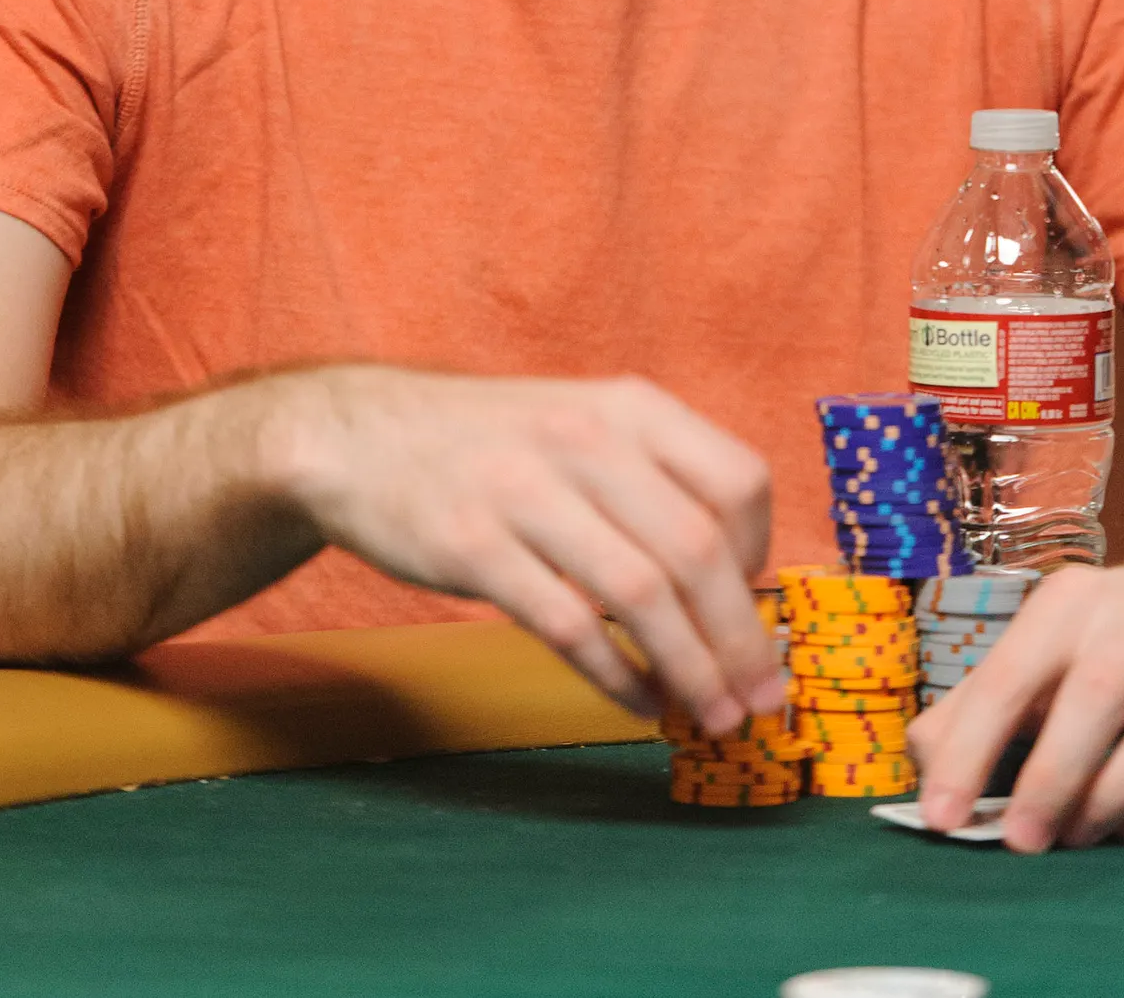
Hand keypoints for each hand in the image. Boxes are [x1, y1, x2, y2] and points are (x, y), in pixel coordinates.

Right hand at [294, 366, 783, 732]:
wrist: (360, 435)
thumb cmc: (494, 444)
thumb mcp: (585, 425)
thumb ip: (657, 482)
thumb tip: (744, 580)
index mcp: (628, 407)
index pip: (738, 480)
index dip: (761, 555)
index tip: (755, 606)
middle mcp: (585, 439)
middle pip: (697, 550)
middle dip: (740, 640)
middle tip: (763, 701)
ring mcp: (525, 490)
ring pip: (640, 594)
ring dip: (690, 670)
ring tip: (712, 716)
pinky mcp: (471, 545)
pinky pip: (566, 625)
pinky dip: (615, 677)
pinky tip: (638, 705)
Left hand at [908, 562, 1123, 850]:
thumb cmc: (1116, 640)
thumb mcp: (1045, 650)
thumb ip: (980, 703)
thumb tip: (924, 760)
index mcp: (1072, 599)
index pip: (1011, 672)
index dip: (972, 747)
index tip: (942, 813)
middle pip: (1095, 696)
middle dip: (1052, 778)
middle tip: (1024, 841)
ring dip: (1116, 796)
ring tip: (1079, 836)